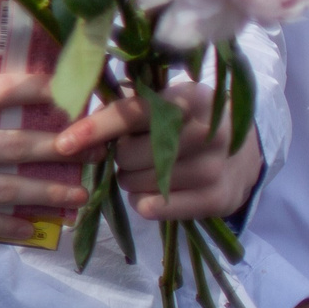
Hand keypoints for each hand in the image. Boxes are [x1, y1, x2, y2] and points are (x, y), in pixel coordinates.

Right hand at [0, 70, 91, 239]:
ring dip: (47, 193)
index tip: (75, 95)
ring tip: (80, 195)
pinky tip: (37, 226)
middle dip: (59, 149)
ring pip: (0, 189)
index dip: (40, 92)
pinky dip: (10, 226)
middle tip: (95, 151)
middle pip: (10, 145)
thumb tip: (17, 82)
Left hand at [58, 80, 261, 221]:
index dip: (95, 129)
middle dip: (118, 157)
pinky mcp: (219, 198)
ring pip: (139, 184)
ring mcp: (215, 167)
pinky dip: (143, 202)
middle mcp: (208, 132)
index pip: (133, 114)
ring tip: (147, 170)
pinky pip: (156, 208)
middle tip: (131, 153)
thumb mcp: (166, 102)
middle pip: (130, 155)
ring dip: (130, 180)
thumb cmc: (189, 123)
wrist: (245, 153)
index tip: (63, 143)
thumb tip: (74, 115)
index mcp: (190, 99)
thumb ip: (126, 106)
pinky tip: (152, 192)